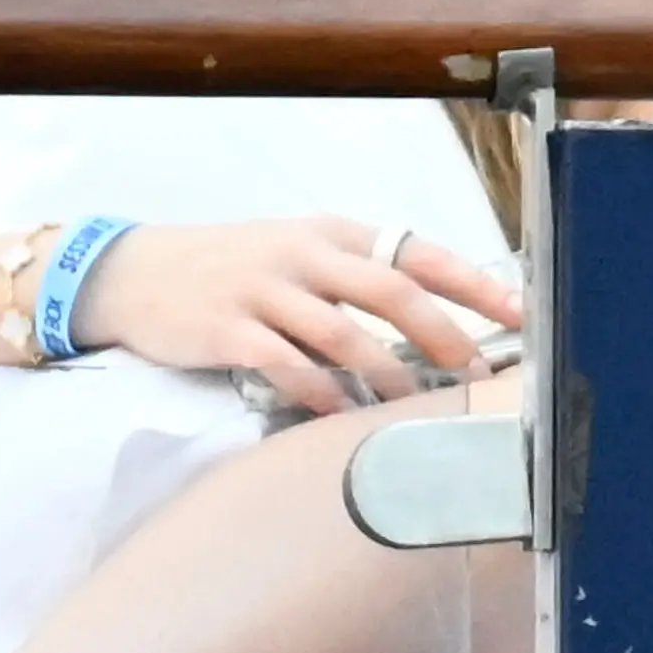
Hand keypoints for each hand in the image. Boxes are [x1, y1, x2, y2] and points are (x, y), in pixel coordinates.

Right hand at [69, 216, 525, 416]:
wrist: (133, 273)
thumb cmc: (227, 272)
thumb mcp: (293, 255)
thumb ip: (352, 281)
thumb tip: (428, 326)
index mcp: (329, 232)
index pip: (414, 251)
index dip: (471, 282)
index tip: (518, 310)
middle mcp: (302, 253)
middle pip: (391, 290)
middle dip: (443, 334)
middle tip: (476, 376)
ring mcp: (263, 290)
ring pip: (344, 335)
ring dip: (388, 377)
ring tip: (417, 411)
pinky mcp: (228, 331)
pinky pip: (287, 367)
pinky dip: (320, 396)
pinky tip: (341, 419)